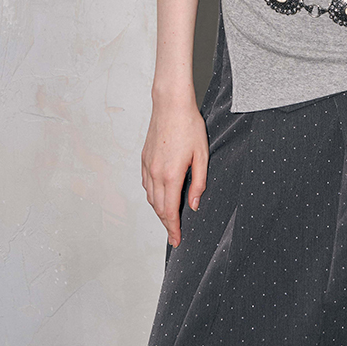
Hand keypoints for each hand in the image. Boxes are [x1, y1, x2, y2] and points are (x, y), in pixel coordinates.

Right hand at [141, 89, 208, 248]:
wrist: (171, 104)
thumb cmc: (189, 125)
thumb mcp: (202, 155)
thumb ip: (198, 183)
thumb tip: (193, 205)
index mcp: (171, 175)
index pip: (169, 211)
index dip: (173, 228)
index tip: (176, 240)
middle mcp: (155, 173)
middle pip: (158, 208)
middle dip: (166, 223)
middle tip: (174, 234)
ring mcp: (147, 166)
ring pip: (150, 197)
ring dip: (159, 210)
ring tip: (169, 218)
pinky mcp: (144, 158)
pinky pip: (146, 184)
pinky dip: (152, 195)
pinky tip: (160, 196)